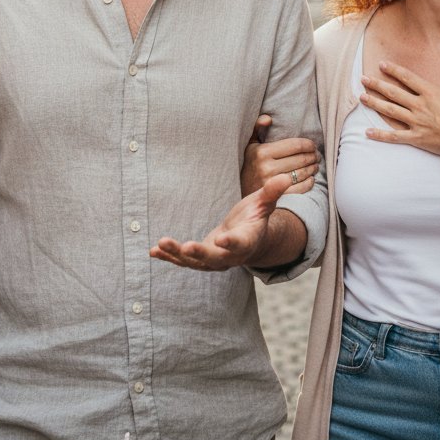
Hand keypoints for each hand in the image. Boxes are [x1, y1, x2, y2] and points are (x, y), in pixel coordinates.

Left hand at [150, 173, 290, 270]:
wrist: (246, 239)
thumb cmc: (255, 218)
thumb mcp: (264, 205)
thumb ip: (272, 193)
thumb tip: (286, 177)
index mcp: (246, 241)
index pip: (240, 243)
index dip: (232, 242)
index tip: (222, 238)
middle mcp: (229, 255)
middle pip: (214, 258)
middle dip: (199, 253)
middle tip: (186, 247)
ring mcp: (213, 260)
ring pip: (194, 261)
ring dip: (177, 254)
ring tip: (161, 244)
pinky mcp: (199, 259)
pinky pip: (182, 260)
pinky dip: (168, 256)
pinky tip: (153, 250)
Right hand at [240, 114, 319, 197]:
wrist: (241, 189)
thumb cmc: (250, 164)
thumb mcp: (250, 145)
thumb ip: (257, 128)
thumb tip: (268, 118)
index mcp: (262, 152)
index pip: (294, 145)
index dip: (308, 145)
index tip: (313, 145)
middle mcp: (267, 167)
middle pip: (301, 159)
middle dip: (313, 156)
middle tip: (317, 155)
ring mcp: (272, 184)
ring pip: (302, 173)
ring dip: (313, 168)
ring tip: (315, 165)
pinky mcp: (277, 197)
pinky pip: (300, 188)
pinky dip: (309, 182)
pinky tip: (311, 178)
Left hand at [360, 48, 439, 167]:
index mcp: (430, 92)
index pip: (407, 78)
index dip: (393, 70)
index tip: (381, 64)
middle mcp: (420, 106)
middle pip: (393, 93)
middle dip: (376, 85)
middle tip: (363, 79)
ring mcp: (416, 122)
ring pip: (390, 111)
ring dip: (375, 103)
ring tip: (362, 97)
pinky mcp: (417, 138)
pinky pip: (395, 136)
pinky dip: (380, 135)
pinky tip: (367, 132)